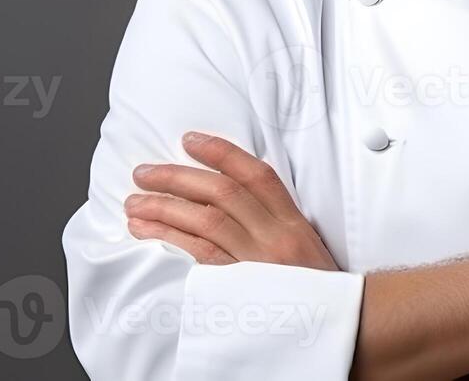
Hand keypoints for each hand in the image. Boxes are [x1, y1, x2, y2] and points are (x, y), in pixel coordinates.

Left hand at [125, 131, 338, 270]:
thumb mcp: (305, 248)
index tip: (190, 141)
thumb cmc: (315, 291)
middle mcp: (275, 238)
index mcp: (293, 224)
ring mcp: (257, 264)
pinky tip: (147, 232)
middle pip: (222, 193)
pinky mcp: (239, 290)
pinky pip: (199, 258)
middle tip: (145, 173)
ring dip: (164, 208)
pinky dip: (171, 240)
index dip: (221, 153)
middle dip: (178, 178)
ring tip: (134, 203)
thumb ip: (274, 221)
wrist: (334, 327)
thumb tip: (229, 198)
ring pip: (205, 222)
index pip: (257, 175)